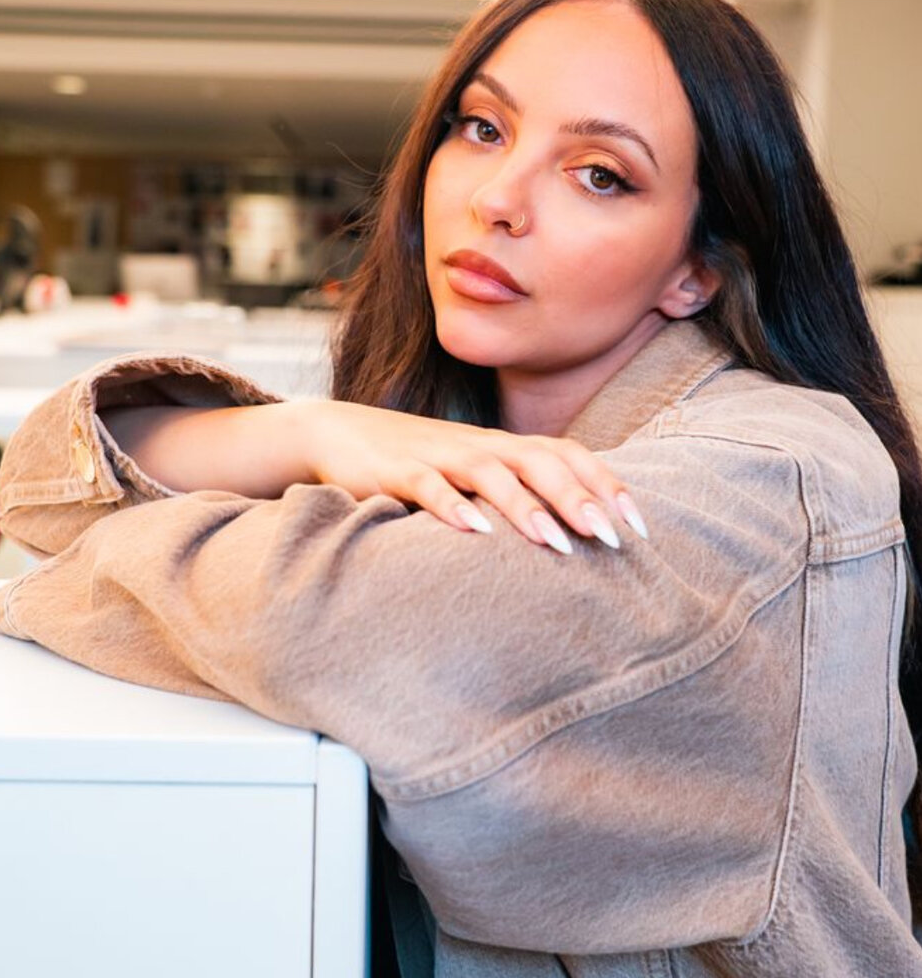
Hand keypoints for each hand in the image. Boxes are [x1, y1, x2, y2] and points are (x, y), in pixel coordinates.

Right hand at [295, 400, 647, 553]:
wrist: (339, 433)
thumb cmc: (419, 462)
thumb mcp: (473, 474)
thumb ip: (517, 492)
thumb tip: (572, 532)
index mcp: (504, 446)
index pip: (568, 455)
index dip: (605, 485)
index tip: (638, 527)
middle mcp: (480, 445)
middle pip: (540, 461)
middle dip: (578, 498)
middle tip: (610, 539)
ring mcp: (439, 455)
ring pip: (491, 473)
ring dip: (526, 508)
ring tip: (557, 545)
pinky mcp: (396, 470)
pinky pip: (427, 485)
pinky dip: (452, 506)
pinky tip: (474, 532)